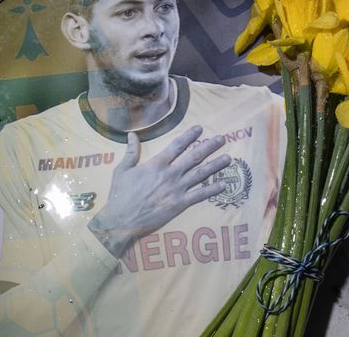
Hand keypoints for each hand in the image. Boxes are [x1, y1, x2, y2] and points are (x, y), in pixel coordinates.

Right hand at [88, 125, 230, 256]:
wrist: (122, 220)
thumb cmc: (120, 195)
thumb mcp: (122, 170)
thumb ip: (130, 152)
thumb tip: (131, 135)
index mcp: (156, 164)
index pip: (177, 146)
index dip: (189, 136)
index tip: (200, 128)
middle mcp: (170, 174)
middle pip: (194, 157)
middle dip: (209, 146)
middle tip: (222, 139)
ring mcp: (176, 189)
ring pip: (200, 174)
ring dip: (215, 165)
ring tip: (228, 158)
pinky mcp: (179, 204)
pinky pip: (199, 195)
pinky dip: (212, 190)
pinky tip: (224, 184)